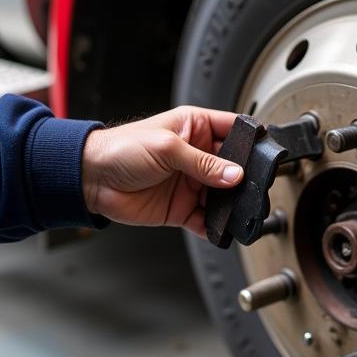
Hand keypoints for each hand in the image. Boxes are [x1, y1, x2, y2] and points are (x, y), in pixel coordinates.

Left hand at [81, 106, 242, 235]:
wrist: (90, 179)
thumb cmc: (120, 149)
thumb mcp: (166, 148)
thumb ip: (203, 163)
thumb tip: (235, 174)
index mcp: (195, 128)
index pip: (233, 130)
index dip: (251, 140)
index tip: (266, 152)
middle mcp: (197, 155)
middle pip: (234, 167)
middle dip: (245, 177)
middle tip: (254, 186)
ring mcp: (191, 183)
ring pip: (223, 196)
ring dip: (232, 204)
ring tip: (239, 210)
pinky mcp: (182, 208)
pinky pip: (207, 220)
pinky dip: (216, 227)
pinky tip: (221, 228)